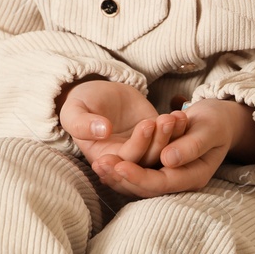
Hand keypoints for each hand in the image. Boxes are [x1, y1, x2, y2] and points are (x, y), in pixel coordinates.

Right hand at [57, 77, 186, 172]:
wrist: (99, 93)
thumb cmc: (82, 103)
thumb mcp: (74, 111)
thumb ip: (82, 123)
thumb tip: (102, 130)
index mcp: (104, 158)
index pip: (125, 160)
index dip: (136, 147)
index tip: (144, 126)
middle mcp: (125, 159)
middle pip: (147, 160)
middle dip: (157, 141)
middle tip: (161, 119)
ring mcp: (143, 149)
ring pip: (161, 152)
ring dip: (169, 136)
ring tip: (172, 116)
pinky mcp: (156, 136)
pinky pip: (169, 138)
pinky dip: (176, 130)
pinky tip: (180, 115)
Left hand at [90, 98, 254, 198]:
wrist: (217, 120)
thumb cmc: (216, 122)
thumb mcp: (208, 129)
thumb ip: (190, 145)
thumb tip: (166, 159)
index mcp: (194, 177)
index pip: (162, 183)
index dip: (139, 176)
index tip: (119, 165)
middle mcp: (179, 183)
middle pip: (146, 188)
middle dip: (121, 178)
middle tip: (99, 163)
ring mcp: (168, 178)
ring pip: (138, 184)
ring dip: (117, 176)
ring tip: (96, 163)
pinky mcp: (158, 171)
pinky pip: (137, 174)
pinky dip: (120, 169)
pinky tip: (102, 161)